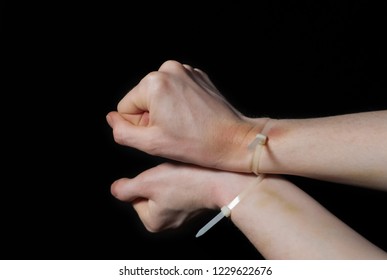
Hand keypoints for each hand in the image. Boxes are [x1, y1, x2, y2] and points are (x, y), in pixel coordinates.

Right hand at [106, 60, 264, 171]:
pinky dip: (178, 103)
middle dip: (151, 116)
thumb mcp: (152, 144)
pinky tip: (192, 117)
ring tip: (184, 125)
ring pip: (158, 94)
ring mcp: (186, 70)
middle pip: (142, 98)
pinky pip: (175, 90)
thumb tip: (112, 118)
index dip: (138, 125)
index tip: (161, 134)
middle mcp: (168, 69)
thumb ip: (123, 131)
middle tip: (173, 132)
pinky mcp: (198, 76)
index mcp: (154, 83)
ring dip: (165, 110)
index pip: (125, 106)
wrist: (234, 140)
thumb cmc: (196, 145)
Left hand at [110, 162, 254, 231]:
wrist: (222, 181)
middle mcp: (167, 223)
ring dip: (168, 178)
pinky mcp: (193, 204)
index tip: (158, 177)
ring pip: (164, 188)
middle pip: (149, 192)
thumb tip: (116, 189)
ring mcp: (182, 214)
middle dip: (156, 180)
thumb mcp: (148, 182)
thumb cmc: (186, 182)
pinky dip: (181, 180)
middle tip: (169, 174)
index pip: (134, 196)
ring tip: (181, 174)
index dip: (143, 181)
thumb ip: (125, 188)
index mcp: (153, 222)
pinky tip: (189, 176)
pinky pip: (179, 189)